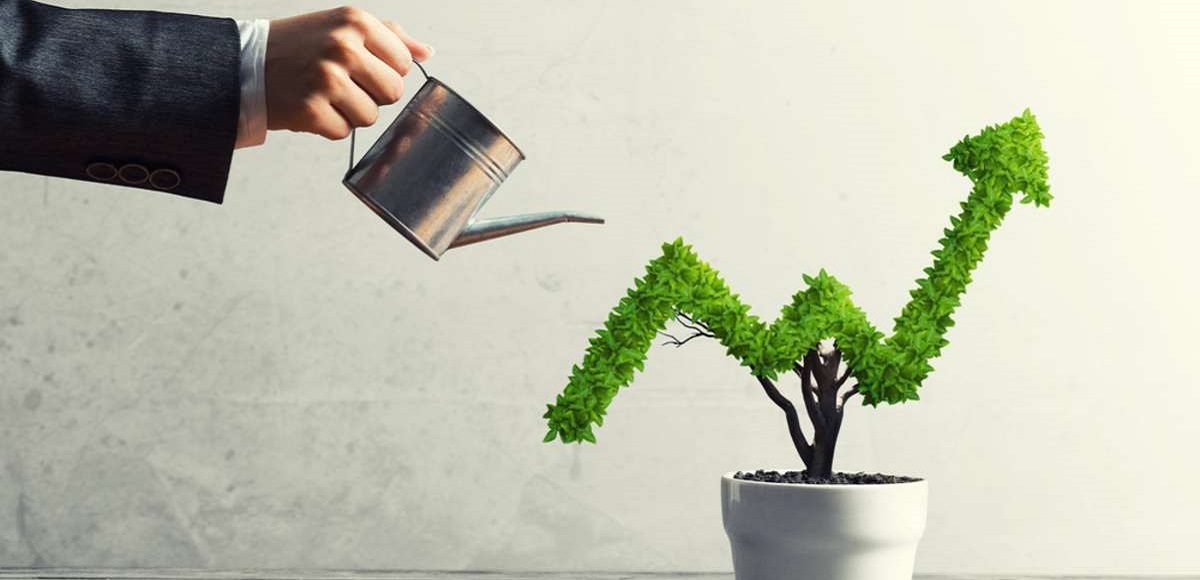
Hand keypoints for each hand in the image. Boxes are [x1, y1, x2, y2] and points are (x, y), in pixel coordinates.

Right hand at [265, 6, 432, 139]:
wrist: (245, 64)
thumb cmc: (300, 46)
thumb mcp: (343, 26)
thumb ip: (390, 36)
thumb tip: (427, 52)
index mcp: (356, 22)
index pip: (404, 63)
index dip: (384, 71)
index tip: (359, 66)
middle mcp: (342, 47)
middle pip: (392, 93)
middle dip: (372, 94)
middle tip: (342, 84)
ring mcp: (327, 79)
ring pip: (371, 117)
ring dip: (350, 112)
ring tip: (324, 95)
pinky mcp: (311, 109)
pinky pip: (344, 132)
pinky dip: (329, 125)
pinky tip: (311, 106)